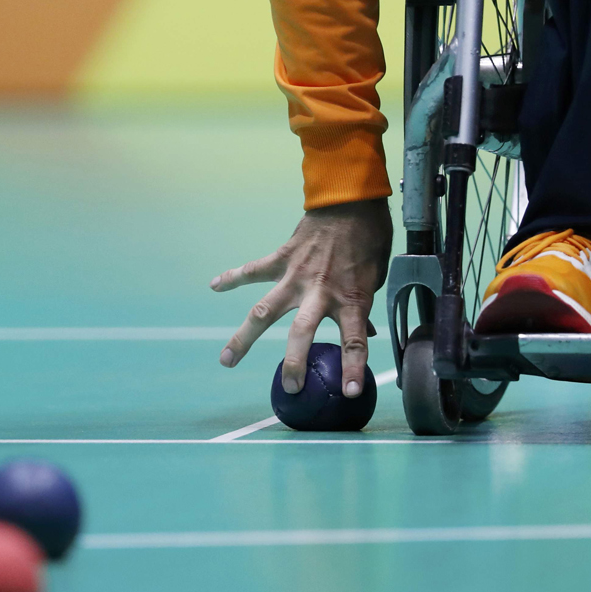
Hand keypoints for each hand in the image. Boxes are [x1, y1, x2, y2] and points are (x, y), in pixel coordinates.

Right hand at [211, 198, 392, 397]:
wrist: (351, 199)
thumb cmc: (369, 238)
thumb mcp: (376, 276)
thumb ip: (363, 306)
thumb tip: (362, 333)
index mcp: (351, 297)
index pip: (354, 341)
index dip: (353, 369)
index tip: (350, 392)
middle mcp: (320, 291)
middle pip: (302, 332)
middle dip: (295, 362)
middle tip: (290, 387)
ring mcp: (297, 276)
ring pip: (265, 311)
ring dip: (244, 337)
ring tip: (226, 360)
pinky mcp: (282, 259)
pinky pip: (254, 271)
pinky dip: (233, 277)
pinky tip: (214, 286)